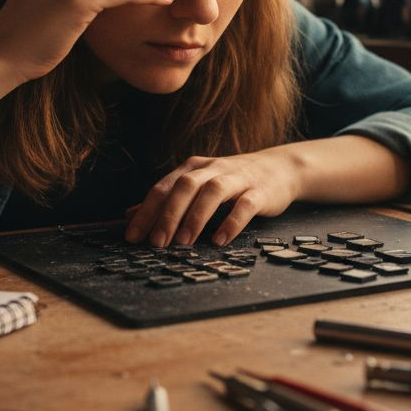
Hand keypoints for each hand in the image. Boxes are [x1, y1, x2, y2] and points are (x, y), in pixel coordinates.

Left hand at [123, 150, 303, 247]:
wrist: (279, 169)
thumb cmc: (232, 182)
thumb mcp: (198, 185)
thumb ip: (167, 199)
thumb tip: (130, 215)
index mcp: (193, 168)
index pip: (164, 187)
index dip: (146, 211)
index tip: (133, 236)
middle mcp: (213, 169)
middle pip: (185, 186)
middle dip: (168, 215)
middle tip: (157, 243)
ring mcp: (238, 178)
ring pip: (213, 192)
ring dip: (196, 217)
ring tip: (184, 242)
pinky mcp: (260, 191)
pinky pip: (245, 205)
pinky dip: (231, 222)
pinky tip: (220, 240)